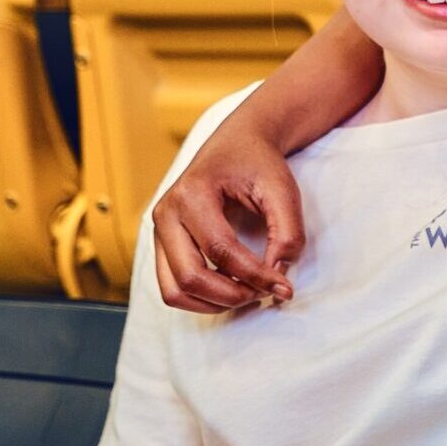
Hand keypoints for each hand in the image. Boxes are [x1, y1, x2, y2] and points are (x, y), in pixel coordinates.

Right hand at [149, 122, 305, 312]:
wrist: (237, 142)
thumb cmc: (258, 163)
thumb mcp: (282, 189)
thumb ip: (288, 231)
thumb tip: (278, 275)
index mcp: (191, 193)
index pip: (221, 250)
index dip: (255, 275)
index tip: (284, 287)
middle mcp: (166, 213)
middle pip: (190, 276)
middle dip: (232, 294)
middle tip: (266, 292)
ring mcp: (158, 230)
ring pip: (174, 290)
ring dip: (214, 302)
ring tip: (250, 292)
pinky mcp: (162, 244)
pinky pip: (172, 287)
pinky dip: (201, 298)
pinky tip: (232, 288)